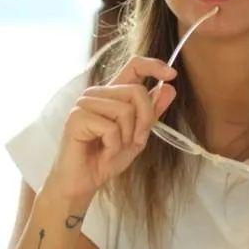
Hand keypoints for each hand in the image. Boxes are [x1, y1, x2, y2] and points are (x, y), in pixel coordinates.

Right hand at [47, 57, 177, 203]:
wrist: (84, 182)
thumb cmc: (106, 159)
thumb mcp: (138, 136)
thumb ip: (151, 113)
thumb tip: (169, 89)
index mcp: (112, 94)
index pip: (133, 66)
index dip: (154, 65)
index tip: (172, 74)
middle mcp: (97, 94)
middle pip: (136, 91)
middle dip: (145, 120)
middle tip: (136, 141)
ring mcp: (84, 103)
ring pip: (125, 109)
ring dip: (127, 136)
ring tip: (114, 148)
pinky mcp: (76, 117)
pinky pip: (110, 127)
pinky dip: (113, 145)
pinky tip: (103, 152)